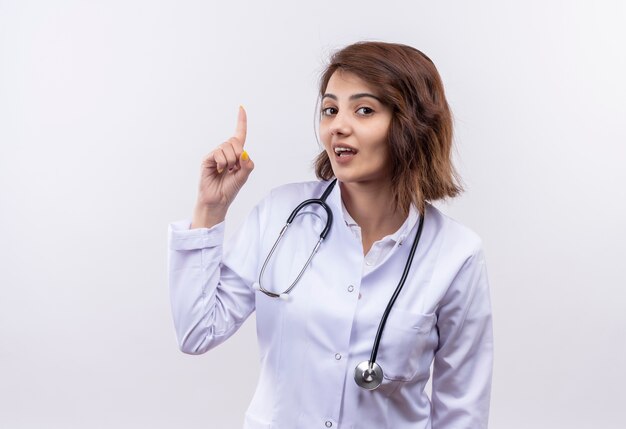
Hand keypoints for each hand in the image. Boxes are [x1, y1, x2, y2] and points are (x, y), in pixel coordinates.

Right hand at [192, 106, 254, 227]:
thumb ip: (248, 165)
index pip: (239, 135)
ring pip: (227, 147)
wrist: (218, 200)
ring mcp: (216, 155)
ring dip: (230, 160)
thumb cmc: (229, 189)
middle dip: (238, 154)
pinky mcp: (207, 159)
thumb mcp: (244, 177)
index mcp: (236, 154)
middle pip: (234, 141)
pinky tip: (219, 170)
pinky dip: (223, 162)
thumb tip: (244, 153)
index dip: (241, 122)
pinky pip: (218, 153)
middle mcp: (225, 152)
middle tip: (235, 167)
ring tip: (226, 171)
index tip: (241, 108)